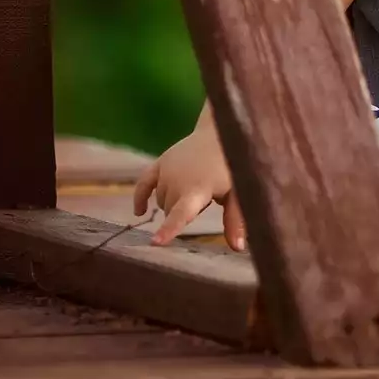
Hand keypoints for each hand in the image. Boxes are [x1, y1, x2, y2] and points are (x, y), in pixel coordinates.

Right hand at [131, 126, 247, 250]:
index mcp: (198, 189)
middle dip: (185, 212)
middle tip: (208, 198)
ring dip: (173, 203)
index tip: (155, 243)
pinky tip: (140, 212)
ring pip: (161, 201)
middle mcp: (177, 180)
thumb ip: (235, 220)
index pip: (181, 213)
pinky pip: (143, 184)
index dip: (169, 229)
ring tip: (197, 189)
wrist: (222, 131)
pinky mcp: (160, 162)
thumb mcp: (238, 192)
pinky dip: (140, 197)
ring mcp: (167, 170)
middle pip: (171, 211)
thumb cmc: (234, 165)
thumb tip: (238, 247)